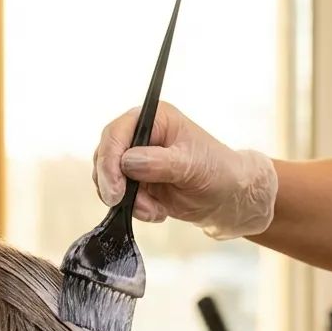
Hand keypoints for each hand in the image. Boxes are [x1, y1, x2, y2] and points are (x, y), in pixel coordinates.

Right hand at [92, 102, 278, 238]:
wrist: (226, 197)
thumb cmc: (217, 170)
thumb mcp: (191, 164)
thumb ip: (158, 162)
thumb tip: (128, 162)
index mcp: (154, 119)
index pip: (117, 133)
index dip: (110, 160)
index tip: (115, 187)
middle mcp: (140, 136)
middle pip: (105, 155)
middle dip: (111, 182)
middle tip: (120, 202)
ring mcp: (135, 161)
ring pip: (108, 179)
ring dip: (126, 200)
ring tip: (154, 209)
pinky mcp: (136, 183)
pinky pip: (120, 197)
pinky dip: (135, 209)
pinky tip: (157, 211)